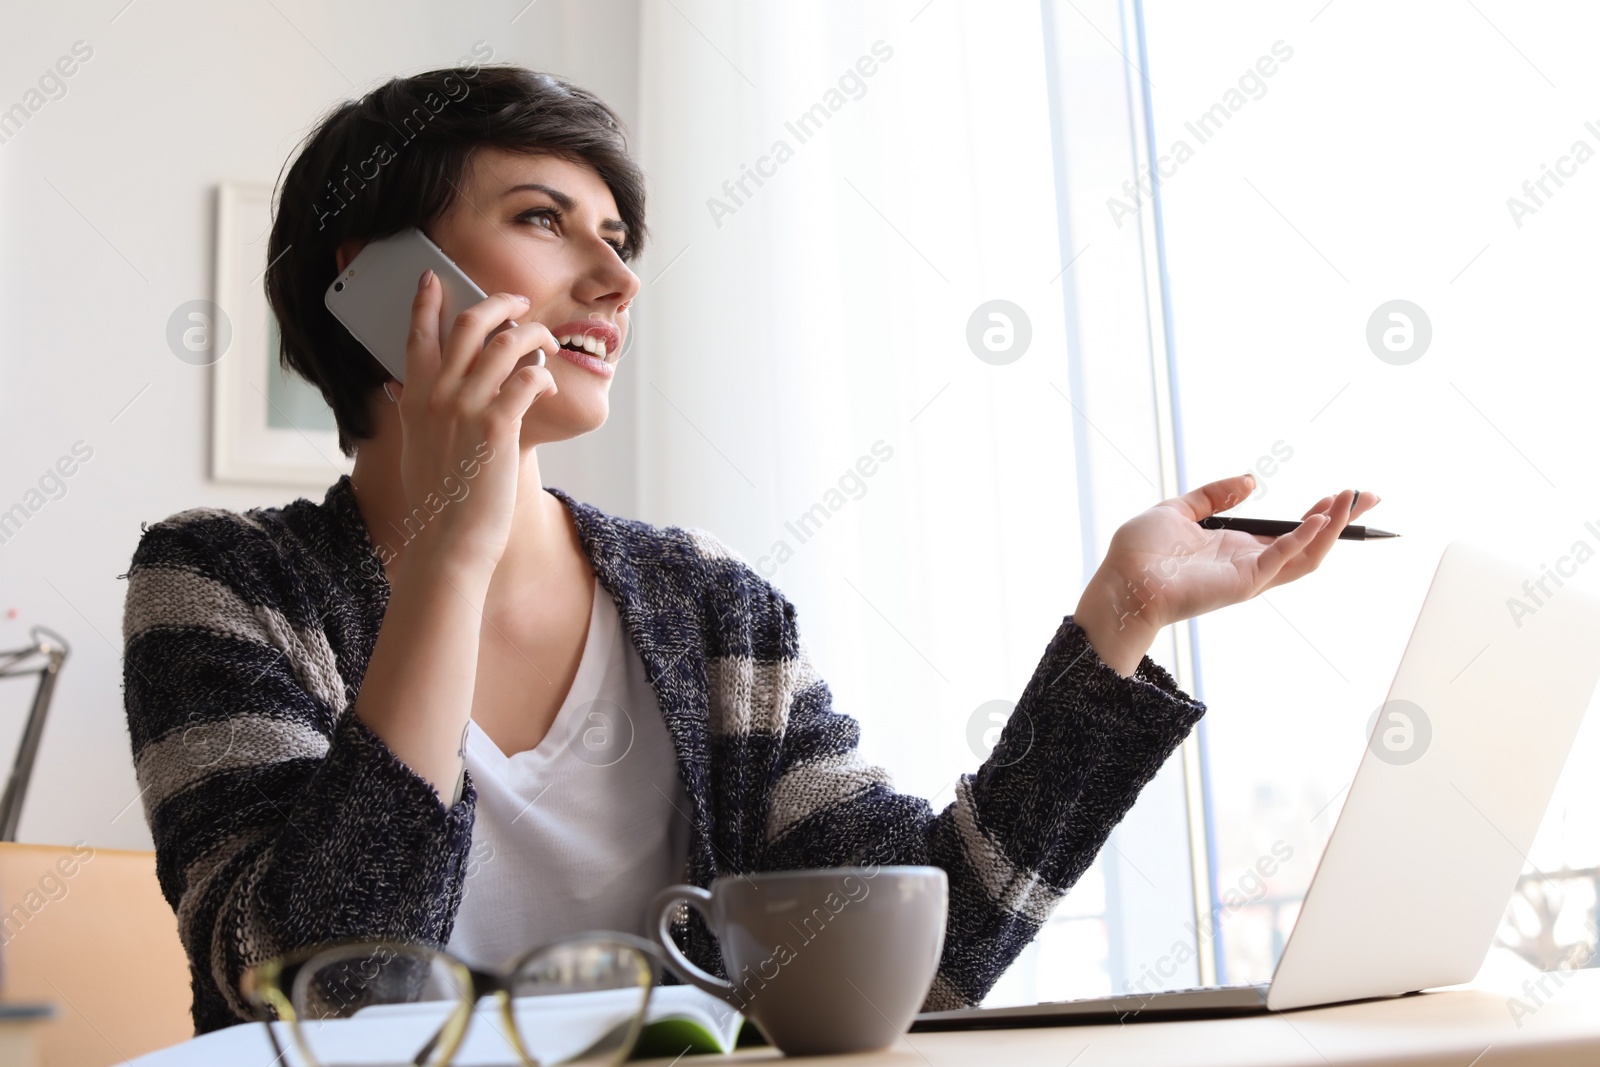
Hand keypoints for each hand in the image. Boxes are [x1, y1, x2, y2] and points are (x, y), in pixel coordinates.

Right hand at [385, 271, 559, 578]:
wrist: (449, 541)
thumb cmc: (438, 499)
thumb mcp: (414, 447)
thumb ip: (413, 412)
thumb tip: (397, 387)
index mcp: (413, 398)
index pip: (416, 335)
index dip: (425, 302)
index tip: (433, 278)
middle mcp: (436, 396)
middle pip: (468, 325)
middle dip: (498, 304)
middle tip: (519, 303)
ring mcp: (466, 409)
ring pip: (505, 344)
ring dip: (533, 335)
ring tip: (548, 344)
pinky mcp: (498, 427)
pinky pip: (527, 379)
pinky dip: (541, 374)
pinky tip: (545, 383)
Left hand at [1074, 475, 1381, 675]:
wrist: (1120, 581)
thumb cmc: (1140, 554)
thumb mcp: (1179, 510)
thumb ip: (1215, 495)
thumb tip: (1250, 480)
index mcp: (1238, 548)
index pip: (1291, 531)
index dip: (1320, 513)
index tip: (1344, 493)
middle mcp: (1250, 564)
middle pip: (1311, 544)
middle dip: (1342, 520)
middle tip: (1369, 495)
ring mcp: (1249, 576)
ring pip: (1306, 555)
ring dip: (1331, 528)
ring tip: (1350, 500)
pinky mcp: (1242, 583)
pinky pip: (1280, 560)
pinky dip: (1301, 539)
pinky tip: (1316, 518)